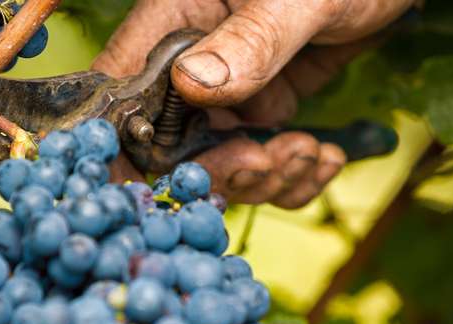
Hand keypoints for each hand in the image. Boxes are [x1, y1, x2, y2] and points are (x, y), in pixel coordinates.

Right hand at [98, 0, 413, 207]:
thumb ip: (250, 40)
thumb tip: (192, 83)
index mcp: (177, 17)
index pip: (127, 88)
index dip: (137, 144)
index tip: (178, 177)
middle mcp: (194, 57)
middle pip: (173, 141)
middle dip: (221, 167)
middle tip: (269, 163)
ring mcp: (230, 85)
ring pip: (221, 157)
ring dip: (265, 174)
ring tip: (310, 154)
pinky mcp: (267, 101)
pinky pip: (263, 154)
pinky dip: (292, 173)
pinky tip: (325, 158)